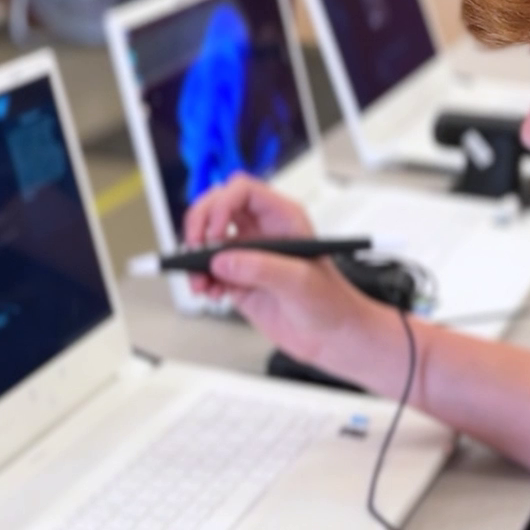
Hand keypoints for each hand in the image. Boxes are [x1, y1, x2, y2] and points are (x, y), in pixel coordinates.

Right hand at [182, 174, 384, 371]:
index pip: (242, 191)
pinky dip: (202, 280)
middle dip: (199, 226)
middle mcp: (263, 232)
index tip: (215, 233)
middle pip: (217, 209)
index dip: (222, 205)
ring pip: (208, 242)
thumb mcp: (300, 280)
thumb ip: (261, 268)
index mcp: (283, 218)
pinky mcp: (240, 281)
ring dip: (196, 258)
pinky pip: (210, 272)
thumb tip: (224, 261)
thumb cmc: (332, 302)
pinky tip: (211, 292)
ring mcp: (249, 256)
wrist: (334, 338)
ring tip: (200, 281)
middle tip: (195, 249)